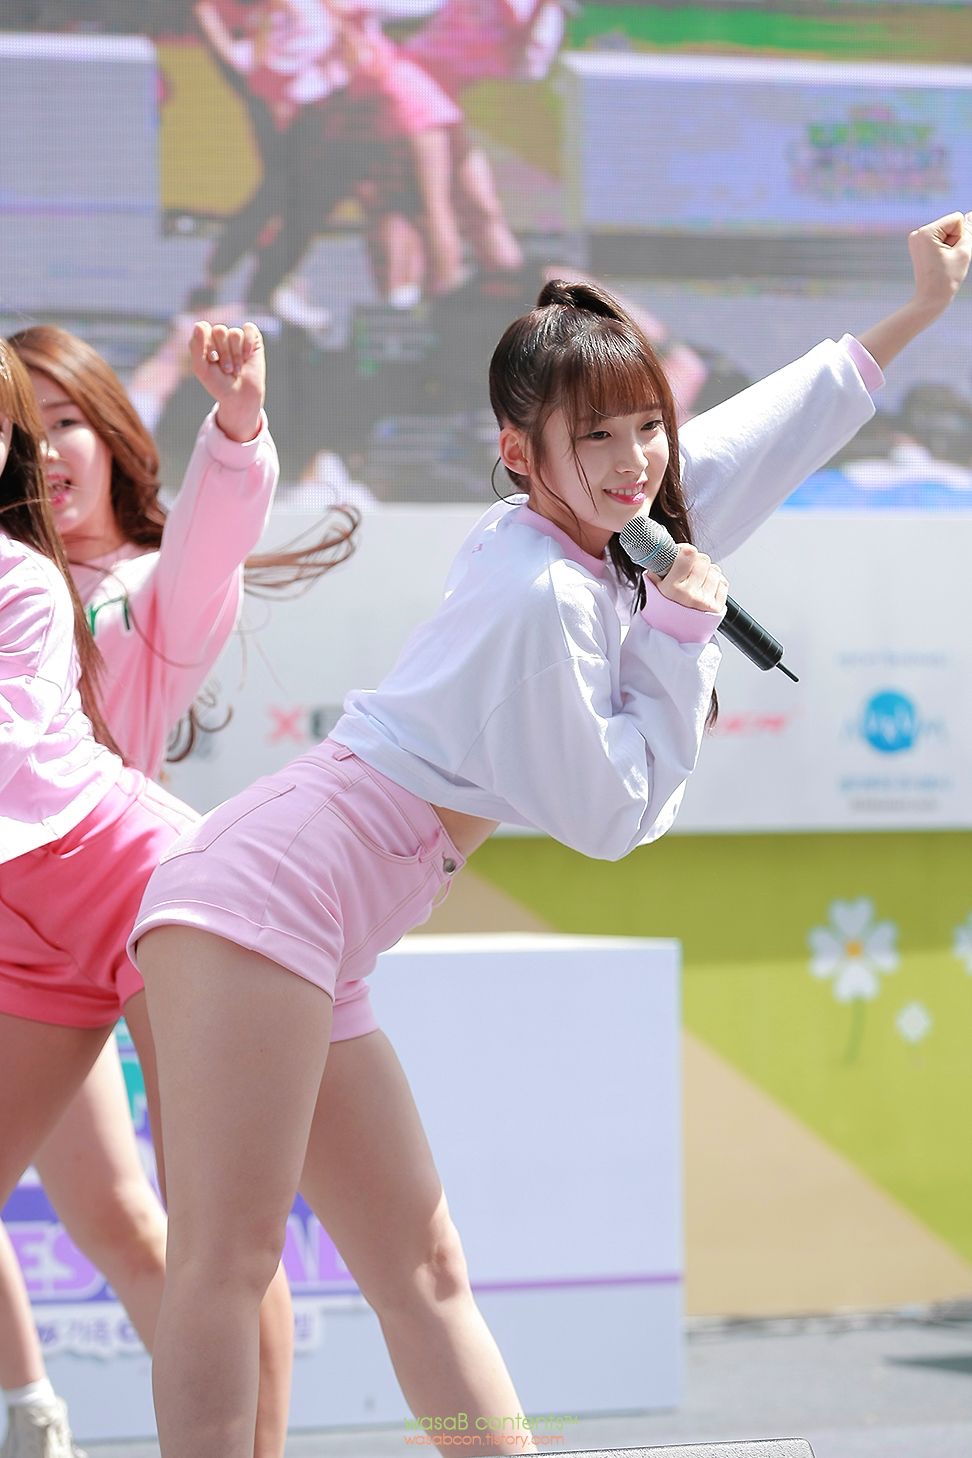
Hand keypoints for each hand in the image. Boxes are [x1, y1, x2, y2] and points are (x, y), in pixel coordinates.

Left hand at [190, 321, 264, 442]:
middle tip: (226, 369)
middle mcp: (220, 336)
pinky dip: (248, 343)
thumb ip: (196, 347)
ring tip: (236, 369)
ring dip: (236, 355)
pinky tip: (247, 356)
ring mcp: (236, 337)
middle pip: (219, 330)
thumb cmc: (219, 384)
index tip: (212, 360)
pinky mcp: (252, 339)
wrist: (240, 397)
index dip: (208, 344)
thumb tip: (199, 325)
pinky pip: (249, 329)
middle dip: (224, 353)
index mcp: (205, 340)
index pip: (203, 328)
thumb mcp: (202, 369)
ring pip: (234, 333)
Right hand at [649, 543, 727, 614]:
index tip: (682, 555)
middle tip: (689, 570)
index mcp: (672, 588)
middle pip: (703, 559)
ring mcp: (705, 601)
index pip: (689, 553)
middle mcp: (690, 595)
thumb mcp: (654, 589)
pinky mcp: (716, 607)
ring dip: (707, 572)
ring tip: (696, 582)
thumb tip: (664, 551)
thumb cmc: (663, 610)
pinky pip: (723, 582)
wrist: (671, 635)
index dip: (686, 550)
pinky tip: (705, 589)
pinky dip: (716, 582)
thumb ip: (657, 569)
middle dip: (696, 561)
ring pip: (715, 569)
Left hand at [907, 210, 971, 315]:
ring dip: (950, 246)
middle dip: (954, 241)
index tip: (951, 254)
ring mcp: (917, 240)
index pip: (956, 219)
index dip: (960, 236)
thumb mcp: (964, 251)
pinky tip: (939, 262)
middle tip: (946, 260)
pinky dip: (944, 249)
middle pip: (950, 225)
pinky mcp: (919, 246)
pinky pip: (940, 239)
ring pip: (946, 233)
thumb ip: (969, 230)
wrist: (930, 300)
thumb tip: (970, 214)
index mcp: (925, 232)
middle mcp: (918, 233)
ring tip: (943, 262)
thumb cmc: (946, 278)